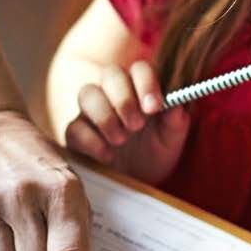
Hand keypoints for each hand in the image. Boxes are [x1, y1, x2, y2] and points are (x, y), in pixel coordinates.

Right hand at [65, 61, 189, 184]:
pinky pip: (74, 127)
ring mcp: (91, 111)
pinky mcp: (76, 134)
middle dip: (123, 99)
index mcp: (139, 88)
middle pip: (110, 74)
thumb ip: (175, 121)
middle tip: (137, 126)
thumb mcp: (171, 139)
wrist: (137, 181)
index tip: (154, 107)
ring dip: (105, 117)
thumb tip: (176, 105)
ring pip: (87, 94)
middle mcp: (113, 93)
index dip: (146, 83)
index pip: (139, 69)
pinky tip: (108, 155)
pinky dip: (91, 141)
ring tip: (121, 141)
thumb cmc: (155, 152)